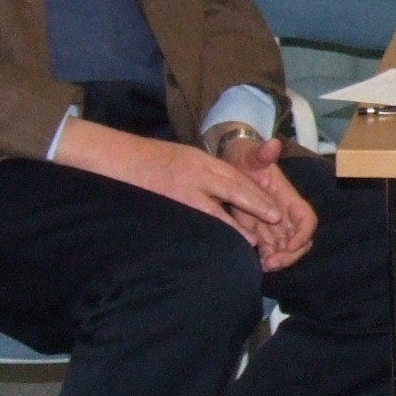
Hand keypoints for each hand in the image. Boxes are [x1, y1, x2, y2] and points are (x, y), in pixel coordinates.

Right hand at [50, 119, 290, 251]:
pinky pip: (204, 214)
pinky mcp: (175, 199)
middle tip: (278, 219)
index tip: (274, 207)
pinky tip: (234, 239)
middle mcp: (198, 169)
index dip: (256, 192)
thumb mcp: (181, 159)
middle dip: (259, 202)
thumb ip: (202, 174)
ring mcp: (187, 183)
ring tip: (264, 232)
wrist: (116, 157)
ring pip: (226, 197)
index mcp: (201, 159)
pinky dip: (222, 226)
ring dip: (247, 214)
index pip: (235, 175)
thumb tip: (224, 194)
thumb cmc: (148, 161)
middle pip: (237, 185)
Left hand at [219, 133, 318, 271]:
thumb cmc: (245, 157)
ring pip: (287, 249)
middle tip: (272, 263)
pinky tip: (256, 264)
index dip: (302, 235)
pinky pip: (271, 250)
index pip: (306, 219)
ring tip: (263, 266)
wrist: (233, 164)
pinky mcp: (261, 230)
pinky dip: (268, 259)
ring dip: (279, 260)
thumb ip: (262, 153)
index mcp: (288, 198)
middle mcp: (285, 214)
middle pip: (300, 240)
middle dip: (290, 254)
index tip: (289, 246)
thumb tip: (273, 143)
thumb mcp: (251, 154)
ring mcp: (274, 224)